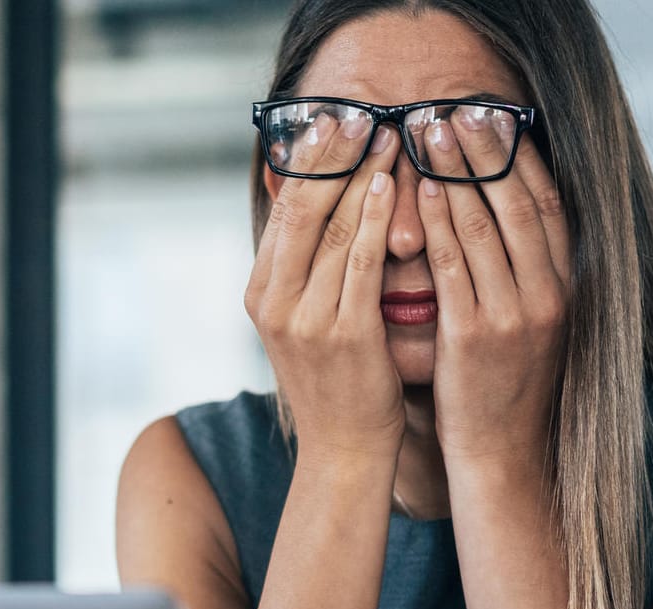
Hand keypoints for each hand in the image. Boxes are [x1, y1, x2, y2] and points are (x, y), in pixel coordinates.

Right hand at [244, 117, 404, 460]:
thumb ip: (307, 269)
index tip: (333, 121)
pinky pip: (362, 262)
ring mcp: (306, 319)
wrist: (344, 450)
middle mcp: (274, 303)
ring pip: (335, 229)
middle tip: (361, 113)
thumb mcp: (306, 321)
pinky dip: (377, 219)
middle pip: (302, 211)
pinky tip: (392, 186)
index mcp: (260, 294)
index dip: (308, 162)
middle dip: (333, 157)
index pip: (283, 211)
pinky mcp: (344, 334)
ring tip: (389, 136)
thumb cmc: (336, 382)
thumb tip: (319, 207)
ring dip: (364, 175)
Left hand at [416, 114, 571, 467]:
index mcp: (565, 288)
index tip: (496, 120)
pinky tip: (422, 192)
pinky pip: (455, 267)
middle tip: (454, 112)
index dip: (521, 158)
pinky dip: (440, 225)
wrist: (502, 457)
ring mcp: (515, 315)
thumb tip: (501, 222)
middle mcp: (549, 295)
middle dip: (484, 153)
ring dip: (456, 174)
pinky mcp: (476, 337)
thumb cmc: (503, 390)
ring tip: (429, 134)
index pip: (547, 205)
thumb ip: (520, 276)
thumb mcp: (528, 326)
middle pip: (517, 205)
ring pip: (486, 227)